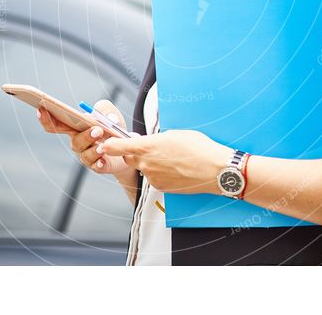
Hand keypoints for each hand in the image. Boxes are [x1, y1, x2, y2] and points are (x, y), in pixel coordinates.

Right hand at [37, 100, 138, 175]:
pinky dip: (99, 163)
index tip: (42, 108)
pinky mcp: (97, 166)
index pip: (57, 123)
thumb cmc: (112, 129)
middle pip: (74, 140)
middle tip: (97, 130)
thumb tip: (108, 119)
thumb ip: (105, 110)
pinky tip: (103, 160)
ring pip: (85, 153)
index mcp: (75, 126)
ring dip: (94, 148)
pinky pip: (95, 166)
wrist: (126, 148)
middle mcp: (78, 141)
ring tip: (103, 145)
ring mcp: (86, 155)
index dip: (46, 117)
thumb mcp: (110, 114)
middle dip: (84, 135)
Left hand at [101, 129, 232, 194]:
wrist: (214, 170)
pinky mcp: (161, 188)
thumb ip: (157, 138)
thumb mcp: (175, 134)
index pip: (116, 147)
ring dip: (151, 163)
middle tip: (151, 148)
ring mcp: (152, 177)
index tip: (107, 142)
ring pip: (144, 168)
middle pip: (129, 158)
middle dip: (134, 152)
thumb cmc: (198, 148)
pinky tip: (176, 169)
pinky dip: (160, 173)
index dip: (110, 144)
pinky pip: (154, 178)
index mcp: (147, 146)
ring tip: (172, 159)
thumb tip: (152, 142)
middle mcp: (145, 163)